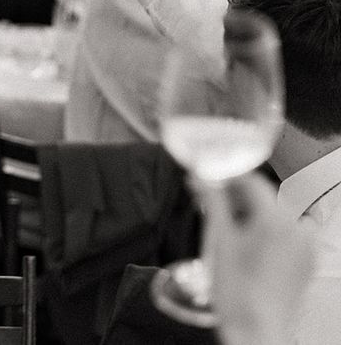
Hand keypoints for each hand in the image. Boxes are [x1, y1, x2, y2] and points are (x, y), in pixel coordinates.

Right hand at [202, 173, 314, 344]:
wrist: (255, 331)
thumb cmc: (237, 292)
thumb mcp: (218, 238)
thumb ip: (211, 200)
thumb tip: (200, 177)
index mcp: (276, 220)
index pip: (252, 181)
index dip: (227, 178)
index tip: (209, 181)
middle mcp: (296, 230)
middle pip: (264, 197)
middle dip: (236, 197)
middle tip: (211, 203)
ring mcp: (305, 247)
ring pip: (274, 215)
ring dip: (249, 213)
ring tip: (226, 226)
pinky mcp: (306, 262)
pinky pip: (286, 234)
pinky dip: (266, 231)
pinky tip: (245, 244)